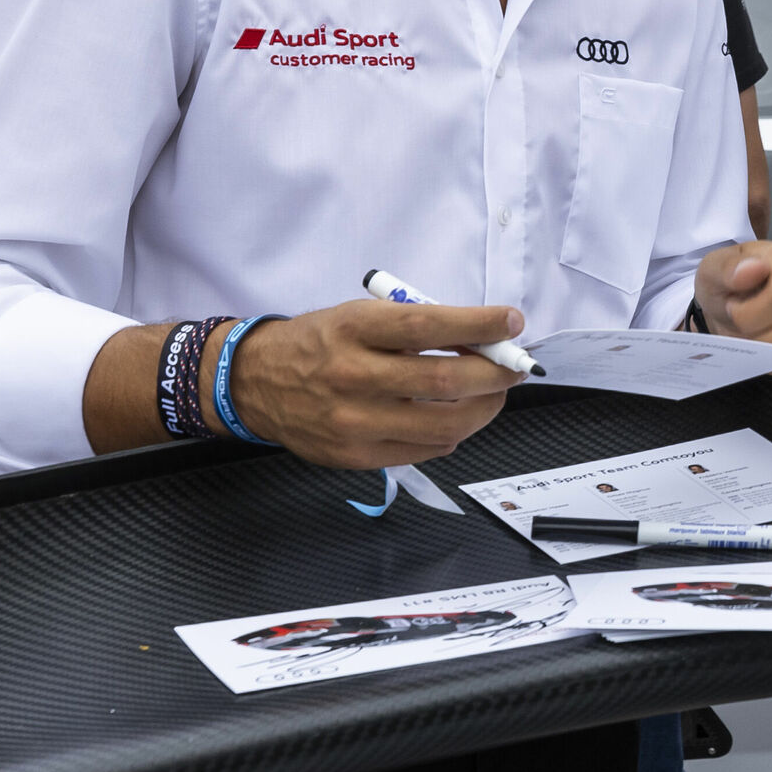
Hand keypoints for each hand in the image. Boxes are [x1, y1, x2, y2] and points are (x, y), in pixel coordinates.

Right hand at [224, 300, 521, 468]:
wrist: (256, 382)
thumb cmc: (320, 343)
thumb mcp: (360, 315)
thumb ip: (415, 325)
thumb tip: (482, 339)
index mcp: (354, 329)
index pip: (430, 325)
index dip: (480, 325)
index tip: (511, 322)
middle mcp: (352, 375)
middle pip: (445, 379)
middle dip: (495, 373)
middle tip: (515, 365)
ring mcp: (353, 421)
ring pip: (443, 423)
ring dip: (484, 408)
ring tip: (493, 393)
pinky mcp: (354, 456)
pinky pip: (424, 449)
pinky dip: (452, 433)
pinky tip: (456, 416)